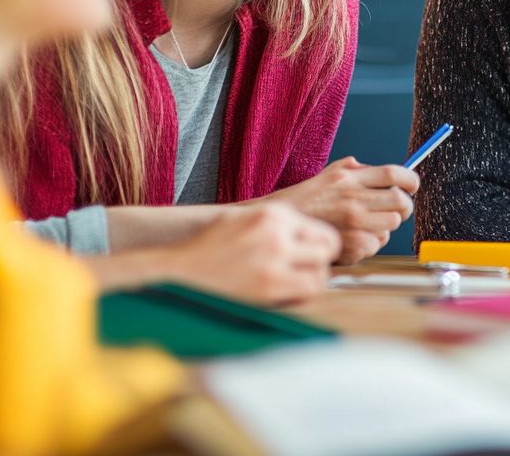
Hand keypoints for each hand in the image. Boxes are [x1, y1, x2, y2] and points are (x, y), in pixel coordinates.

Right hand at [164, 203, 339, 304]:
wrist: (179, 270)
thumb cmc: (212, 246)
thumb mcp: (247, 219)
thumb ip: (280, 223)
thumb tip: (313, 234)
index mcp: (273, 213)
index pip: (320, 228)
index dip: (319, 243)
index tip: (308, 254)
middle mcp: (277, 232)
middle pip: (330, 245)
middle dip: (322, 259)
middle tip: (308, 268)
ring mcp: (273, 259)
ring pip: (322, 271)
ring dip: (313, 278)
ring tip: (295, 281)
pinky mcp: (267, 286)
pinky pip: (307, 291)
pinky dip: (302, 295)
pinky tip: (285, 293)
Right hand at [262, 157, 419, 264]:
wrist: (280, 225)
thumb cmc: (305, 200)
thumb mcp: (328, 174)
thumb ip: (356, 170)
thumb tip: (387, 173)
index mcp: (349, 178)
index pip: (393, 173)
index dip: (410, 179)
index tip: (413, 184)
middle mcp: (352, 199)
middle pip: (400, 201)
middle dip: (404, 205)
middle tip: (397, 207)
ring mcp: (352, 223)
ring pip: (391, 225)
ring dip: (386, 225)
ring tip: (368, 224)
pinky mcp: (350, 245)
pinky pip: (377, 244)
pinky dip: (371, 243)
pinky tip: (355, 238)